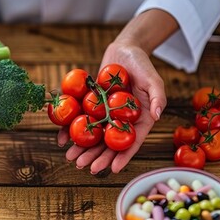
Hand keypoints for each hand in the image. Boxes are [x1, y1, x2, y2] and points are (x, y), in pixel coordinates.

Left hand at [58, 41, 166, 173]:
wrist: (124, 51)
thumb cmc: (143, 64)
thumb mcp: (154, 79)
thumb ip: (158, 97)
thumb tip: (158, 115)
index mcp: (140, 120)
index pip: (132, 142)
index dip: (123, 157)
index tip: (113, 169)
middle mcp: (122, 121)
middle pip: (109, 144)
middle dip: (97, 157)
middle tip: (85, 167)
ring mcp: (106, 115)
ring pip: (94, 136)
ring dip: (82, 148)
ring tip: (71, 158)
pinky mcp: (92, 106)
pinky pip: (81, 120)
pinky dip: (70, 129)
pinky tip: (61, 139)